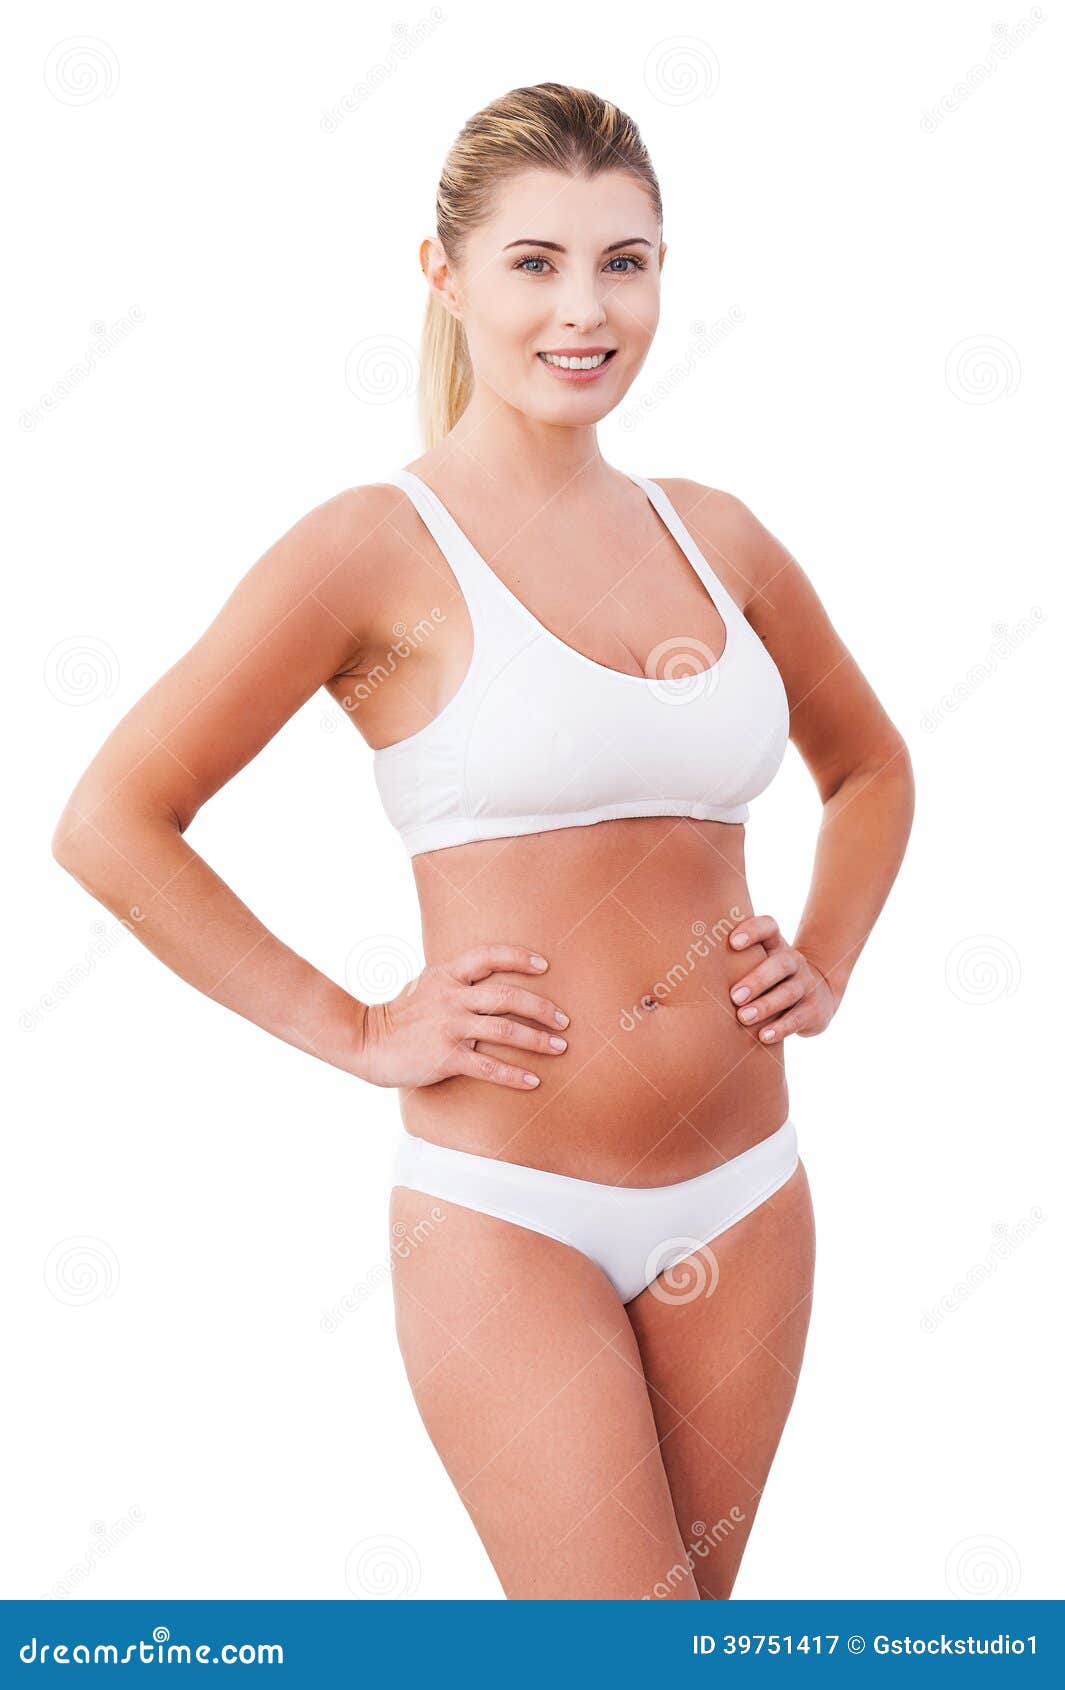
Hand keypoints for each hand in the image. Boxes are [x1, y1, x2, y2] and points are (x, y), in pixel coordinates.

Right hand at [352, 944, 570, 1090]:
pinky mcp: (447, 1057)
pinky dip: (515, 1075)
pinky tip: (533, 1081)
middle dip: (542, 1008)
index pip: (489, 956)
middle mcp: (452, 998)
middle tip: (564, 1020)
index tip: (544, 966)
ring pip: (505, 1030)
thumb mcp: (424, 984)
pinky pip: (489, 1066)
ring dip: (538, 1040)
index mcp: (447, 975)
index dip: (519, 958)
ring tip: (560, 1047)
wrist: (366, 1042)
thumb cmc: (398, 1015)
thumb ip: (453, 980)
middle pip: (508, 996)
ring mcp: (450, 1027)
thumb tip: (483, 976)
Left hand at [727, 914, 837, 1043]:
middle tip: (734, 996)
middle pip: (781, 963)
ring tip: (743, 1017)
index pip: (769, 927)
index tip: (733, 943)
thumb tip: (677, 973)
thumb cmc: (769, 981)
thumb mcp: (756, 965)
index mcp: (775, 945)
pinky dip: (781, 1027)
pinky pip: (798, 1017)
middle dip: (757, 979)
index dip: (753, 931)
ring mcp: (807, 984)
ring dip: (766, 1005)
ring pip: (789, 992)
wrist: (817, 998)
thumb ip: (728, 963)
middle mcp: (793, 961)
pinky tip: (763, 1036)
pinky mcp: (814, 1009)